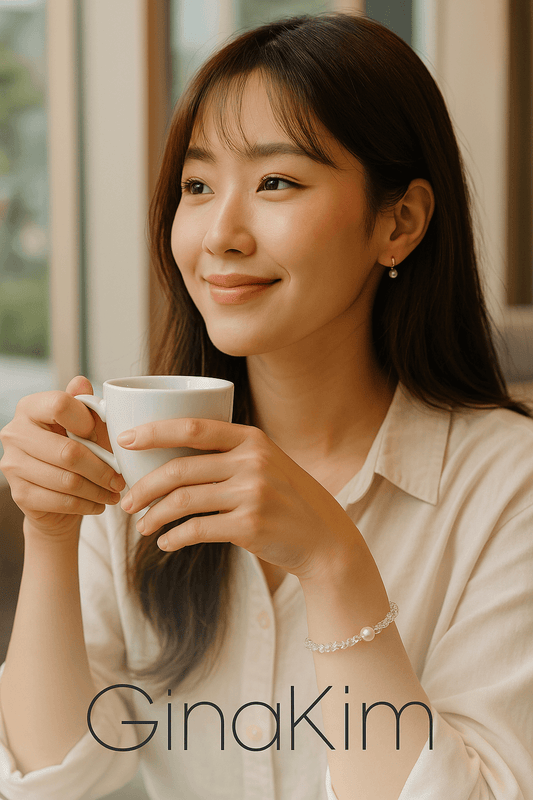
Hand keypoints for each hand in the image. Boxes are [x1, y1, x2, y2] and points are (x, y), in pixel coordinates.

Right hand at [0, 376, 125, 537]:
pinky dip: (88, 504)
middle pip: (68, 451)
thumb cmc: (75, 451)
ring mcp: (13, 464)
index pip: (60, 405)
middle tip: (121, 479)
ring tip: (115, 492)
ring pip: (68, 480)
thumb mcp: (87, 426)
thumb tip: (81, 382)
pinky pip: (62, 501)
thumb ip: (87, 406)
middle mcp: (15, 432)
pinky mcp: (20, 494)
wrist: (54, 494)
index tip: (108, 436)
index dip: (88, 421)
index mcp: (30, 407)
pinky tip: (100, 503)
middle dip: (102, 468)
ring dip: (99, 490)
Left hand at [118, 418, 361, 581]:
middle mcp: (252, 461)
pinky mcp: (251, 525)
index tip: (125, 440)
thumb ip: (226, 455)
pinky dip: (174, 538)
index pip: (193, 427)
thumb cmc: (284, 498)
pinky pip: (197, 529)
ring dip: (154, 516)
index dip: (154, 432)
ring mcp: (253, 493)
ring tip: (142, 527)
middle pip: (179, 469)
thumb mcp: (263, 463)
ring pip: (183, 501)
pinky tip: (167, 543)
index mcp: (251, 438)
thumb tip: (165, 458)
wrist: (323, 536)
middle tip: (126, 502)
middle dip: (144, 487)